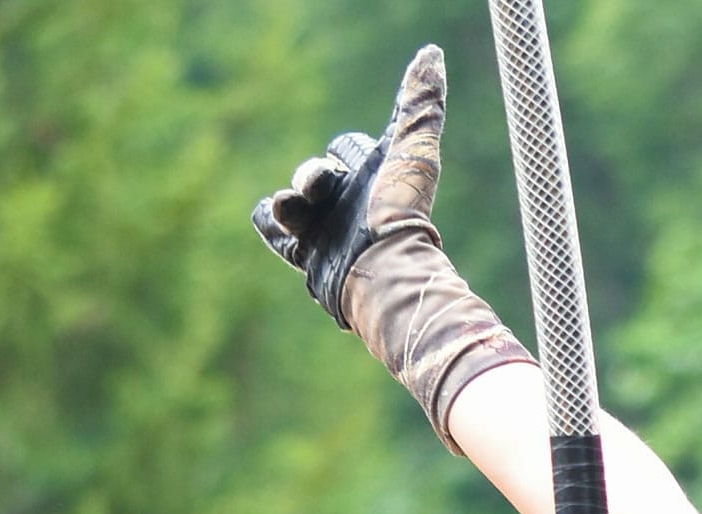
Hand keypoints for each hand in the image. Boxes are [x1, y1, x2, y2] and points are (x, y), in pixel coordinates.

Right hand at [253, 45, 448, 327]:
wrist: (383, 272)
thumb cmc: (401, 210)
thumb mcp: (414, 151)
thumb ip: (420, 105)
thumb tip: (432, 53)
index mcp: (374, 179)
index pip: (348, 147)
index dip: (348, 150)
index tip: (358, 162)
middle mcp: (351, 204)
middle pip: (314, 172)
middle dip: (313, 176)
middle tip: (321, 188)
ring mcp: (328, 230)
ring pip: (291, 199)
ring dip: (289, 200)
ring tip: (292, 208)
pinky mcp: (309, 256)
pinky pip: (273, 230)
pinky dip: (269, 220)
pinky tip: (278, 220)